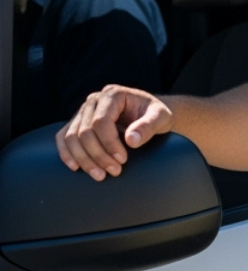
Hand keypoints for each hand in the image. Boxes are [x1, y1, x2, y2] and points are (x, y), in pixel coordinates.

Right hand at [55, 85, 173, 180]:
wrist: (150, 114)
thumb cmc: (156, 114)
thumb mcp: (161, 117)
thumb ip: (149, 126)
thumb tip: (131, 140)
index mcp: (113, 94)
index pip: (101, 122)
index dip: (109, 143)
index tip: (123, 159)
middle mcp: (94, 100)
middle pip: (84, 132)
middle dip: (98, 155)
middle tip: (114, 171)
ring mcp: (83, 111)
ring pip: (72, 137)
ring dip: (83, 159)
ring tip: (100, 175)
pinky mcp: (77, 122)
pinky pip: (63, 138)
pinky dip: (67, 153)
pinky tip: (75, 167)